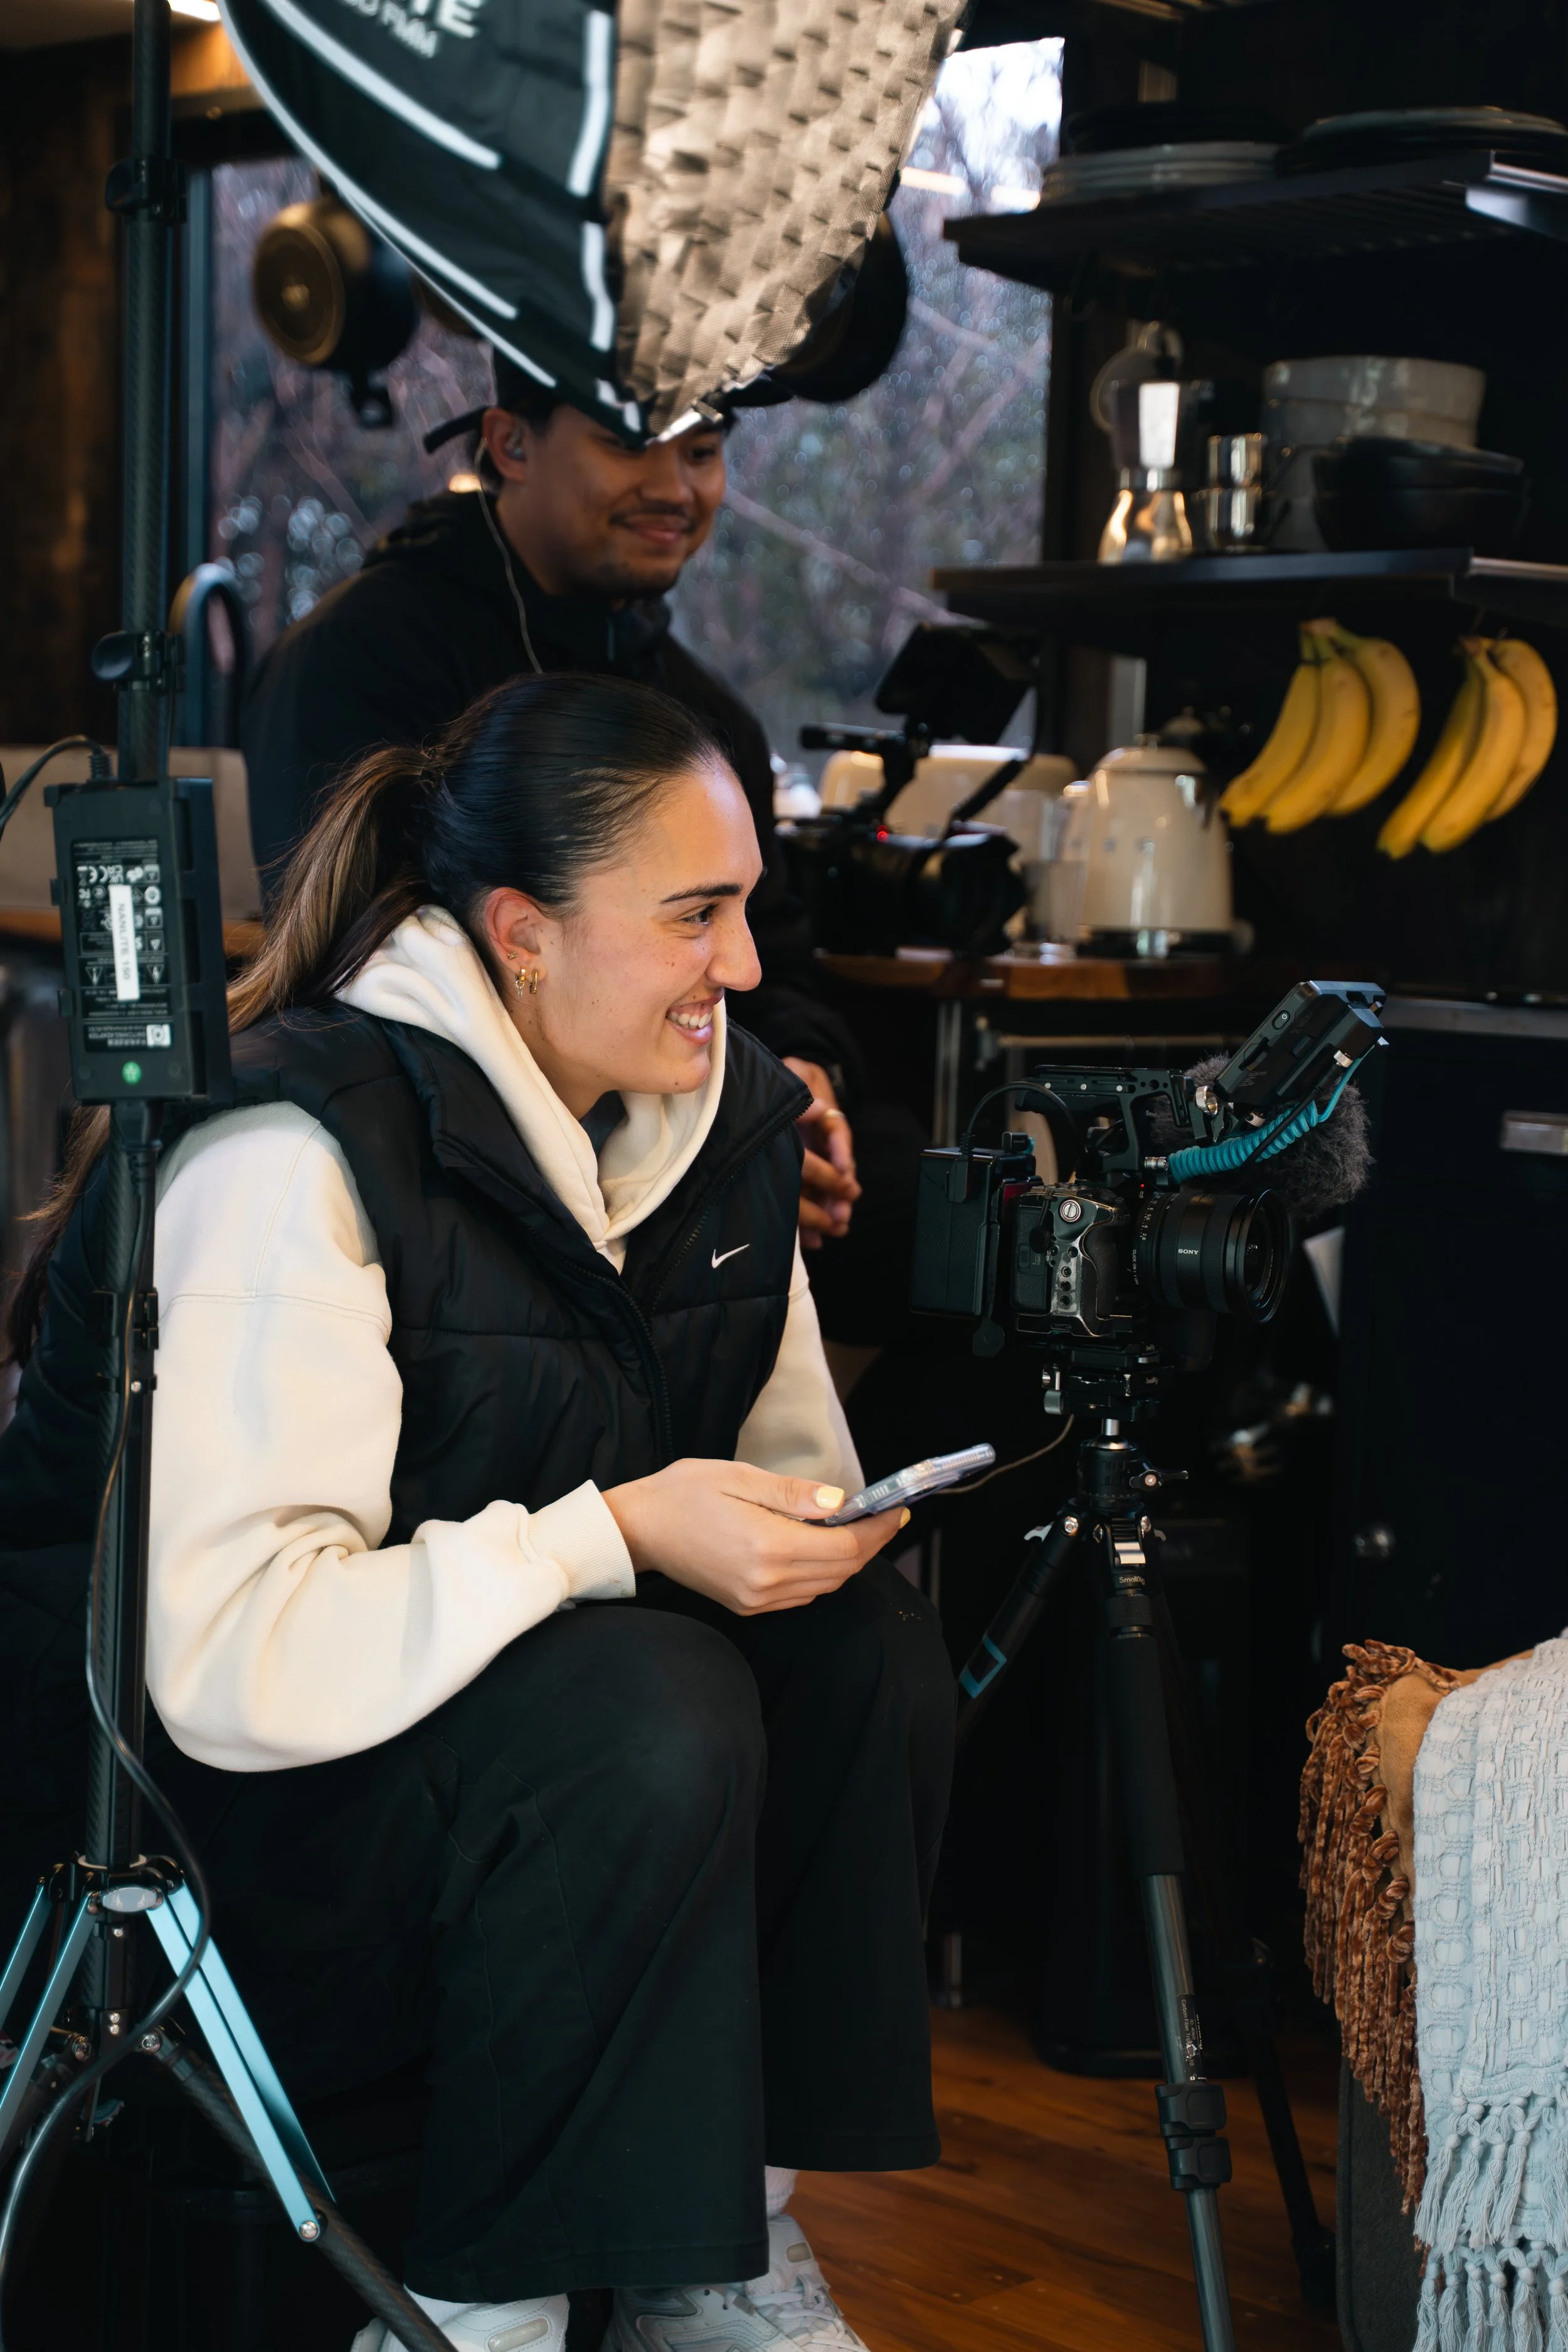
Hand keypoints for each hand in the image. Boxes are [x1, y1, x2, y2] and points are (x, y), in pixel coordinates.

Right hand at [602, 1458, 905, 1614]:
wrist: (636, 1529)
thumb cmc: (682, 1493)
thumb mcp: (739, 1478)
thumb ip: (793, 1494)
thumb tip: (840, 1503)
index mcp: (767, 1547)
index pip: (845, 1548)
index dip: (877, 1529)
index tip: (897, 1509)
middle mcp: (766, 1582)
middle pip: (841, 1571)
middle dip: (870, 1543)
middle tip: (886, 1515)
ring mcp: (756, 1599)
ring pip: (825, 1586)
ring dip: (848, 1560)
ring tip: (860, 1528)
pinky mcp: (747, 1605)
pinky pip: (801, 1595)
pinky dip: (822, 1574)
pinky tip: (821, 1548)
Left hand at [783, 1057, 859, 1251]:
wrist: (780, 1082)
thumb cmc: (788, 1077)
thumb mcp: (797, 1074)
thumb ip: (805, 1090)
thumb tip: (819, 1108)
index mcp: (819, 1113)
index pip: (835, 1130)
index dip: (841, 1150)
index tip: (845, 1168)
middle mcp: (817, 1138)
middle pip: (834, 1166)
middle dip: (838, 1191)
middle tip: (842, 1213)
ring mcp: (809, 1157)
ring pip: (822, 1187)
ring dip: (829, 1210)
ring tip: (835, 1229)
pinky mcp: (794, 1174)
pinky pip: (804, 1198)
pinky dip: (809, 1220)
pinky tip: (813, 1240)